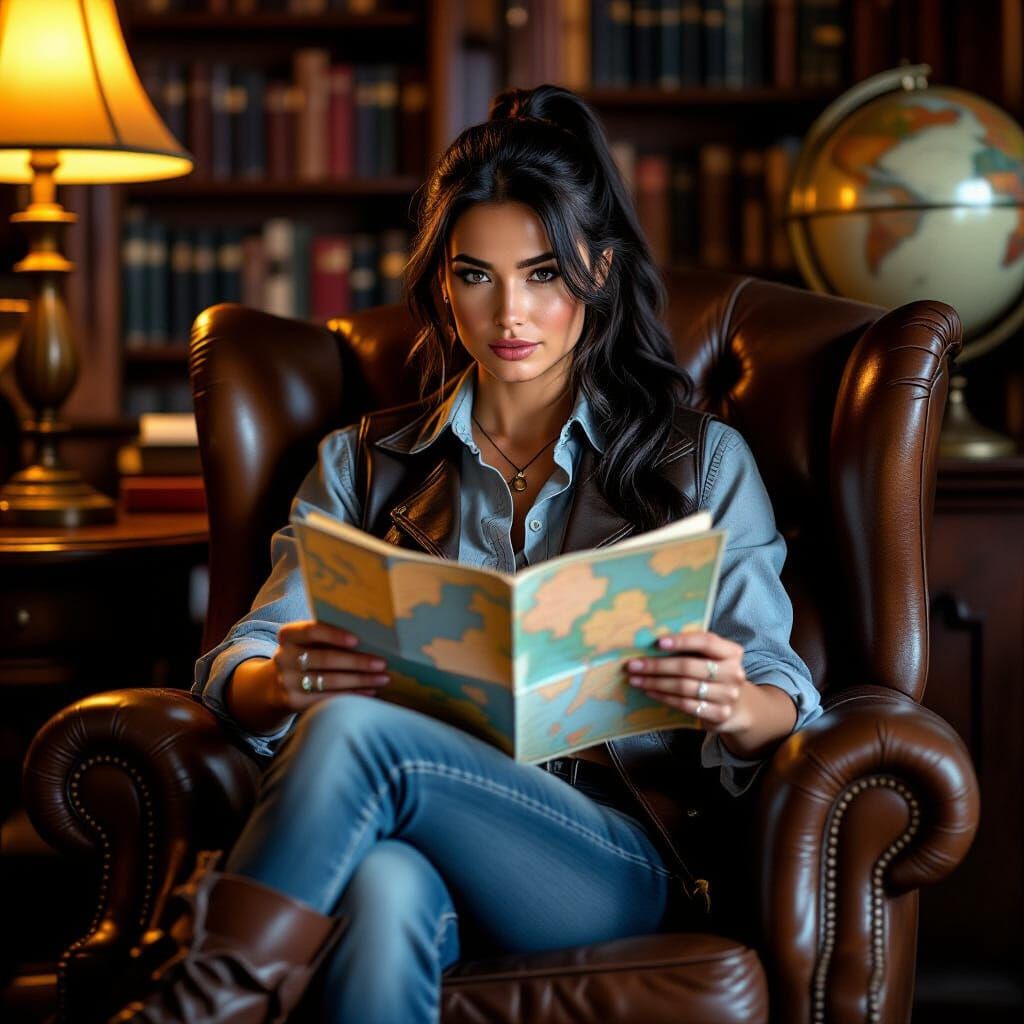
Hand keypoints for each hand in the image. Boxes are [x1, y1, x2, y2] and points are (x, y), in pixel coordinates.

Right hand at [268, 621, 390, 713]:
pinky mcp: (294, 701)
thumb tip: (373, 638)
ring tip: (382, 678)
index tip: (357, 640)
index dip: (334, 635)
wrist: (275, 685)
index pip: (311, 630)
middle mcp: (284, 657)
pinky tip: (370, 692)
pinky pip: (328, 698)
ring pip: (328, 681)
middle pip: (324, 658)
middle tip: (382, 663)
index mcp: (289, 635)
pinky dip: (352, 695)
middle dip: (357, 662)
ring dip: (360, 680)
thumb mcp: (308, 642)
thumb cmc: (305, 656)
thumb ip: (329, 638)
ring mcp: (287, 681)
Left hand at [625, 630, 753, 735]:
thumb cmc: (715, 675)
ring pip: (683, 687)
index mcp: (732, 652)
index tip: (657, 642)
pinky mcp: (719, 714)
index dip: (682, 641)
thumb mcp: (712, 658)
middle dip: (657, 665)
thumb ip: (692, 649)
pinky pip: (685, 704)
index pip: (706, 642)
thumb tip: (653, 642)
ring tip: (635, 680)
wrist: (738, 707)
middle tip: (633, 665)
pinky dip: (664, 697)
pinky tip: (650, 692)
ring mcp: (728, 695)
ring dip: (655, 683)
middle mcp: (733, 673)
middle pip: (688, 667)